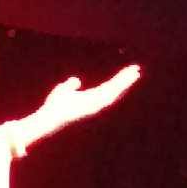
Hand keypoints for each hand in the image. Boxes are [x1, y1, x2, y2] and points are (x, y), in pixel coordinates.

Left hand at [21, 64, 142, 148]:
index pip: (107, 88)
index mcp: (89, 98)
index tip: (127, 73)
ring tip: (135, 72)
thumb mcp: (63, 90)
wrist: (49, 117)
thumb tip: (75, 80)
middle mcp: (95, 103)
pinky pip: (108, 94)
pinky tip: (124, 80)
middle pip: (114, 89)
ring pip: (114, 91)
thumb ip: (69, 86)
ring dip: (124, 82)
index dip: (117, 81)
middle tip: (136, 70)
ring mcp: (96, 105)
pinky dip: (117, 86)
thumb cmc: (54, 106)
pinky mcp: (94, 105)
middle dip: (125, 80)